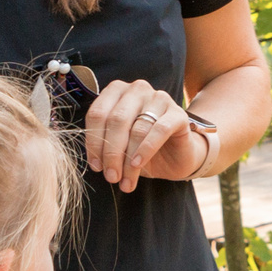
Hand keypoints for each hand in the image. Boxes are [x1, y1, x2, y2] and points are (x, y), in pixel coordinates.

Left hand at [83, 79, 203, 192]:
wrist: (176, 155)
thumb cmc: (141, 147)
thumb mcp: (118, 146)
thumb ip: (105, 147)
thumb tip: (96, 164)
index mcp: (116, 91)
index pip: (97, 114)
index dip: (94, 142)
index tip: (96, 167)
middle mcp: (137, 89)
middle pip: (116, 120)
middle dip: (111, 153)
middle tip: (111, 176)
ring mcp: (159, 98)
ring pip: (137, 129)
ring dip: (128, 159)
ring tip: (126, 180)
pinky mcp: (178, 114)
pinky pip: (159, 131)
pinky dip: (147, 149)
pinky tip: (139, 164)